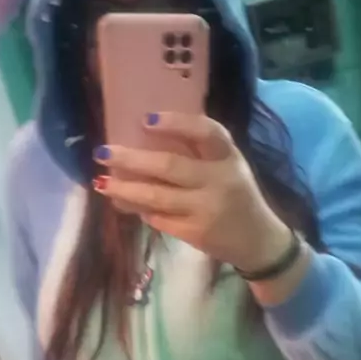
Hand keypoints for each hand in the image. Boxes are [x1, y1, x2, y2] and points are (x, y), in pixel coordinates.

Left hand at [93, 111, 294, 274]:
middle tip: (103, 151)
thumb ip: (199, 152)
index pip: (207, 132)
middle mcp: (219, 181)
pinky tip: (122, 201)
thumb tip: (146, 137)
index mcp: (228, 157)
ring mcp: (206, 209)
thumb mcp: (228, 167)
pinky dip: (138, 209)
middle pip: (170, 166)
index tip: (147, 119)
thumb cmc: (236, 194)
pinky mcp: (195, 233)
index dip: (177, 123)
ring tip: (102, 182)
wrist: (258, 240)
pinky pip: (159, 218)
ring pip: (157, 196)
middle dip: (132, 158)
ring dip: (125, 188)